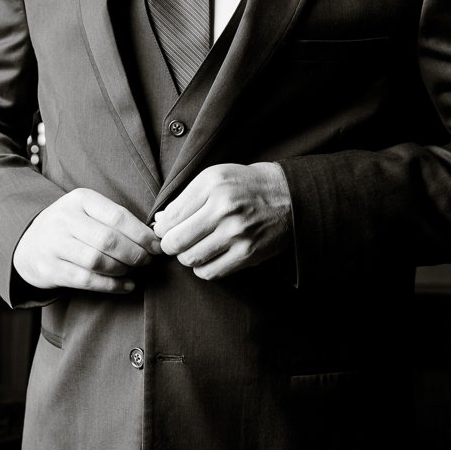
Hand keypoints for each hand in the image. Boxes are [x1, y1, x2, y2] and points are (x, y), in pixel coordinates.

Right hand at [13, 189, 161, 293]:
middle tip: (148, 261)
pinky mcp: (50, 269)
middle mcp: (64, 219)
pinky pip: (87, 280)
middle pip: (109, 240)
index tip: (157, 246)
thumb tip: (153, 237)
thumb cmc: (71, 227)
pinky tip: (126, 285)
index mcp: (80, 199)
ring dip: (123, 269)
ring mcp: (54, 245)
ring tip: (135, 271)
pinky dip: (112, 285)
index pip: (118, 216)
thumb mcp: (87, 211)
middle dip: (135, 254)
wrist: (29, 244)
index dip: (142, 234)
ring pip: (98, 261)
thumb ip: (115, 219)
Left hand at [153, 163, 291, 280]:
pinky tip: (209, 257)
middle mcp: (224, 208)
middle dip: (169, 246)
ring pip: (191, 259)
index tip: (165, 230)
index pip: (171, 216)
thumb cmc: (247, 185)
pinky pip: (211, 272)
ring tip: (194, 248)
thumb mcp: (216, 177)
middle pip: (176, 241)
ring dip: (186, 257)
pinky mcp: (248, 253)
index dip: (162, 227)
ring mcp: (237, 233)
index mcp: (213, 184)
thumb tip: (160, 222)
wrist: (290, 197)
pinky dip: (203, 268)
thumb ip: (186, 198)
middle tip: (174, 243)